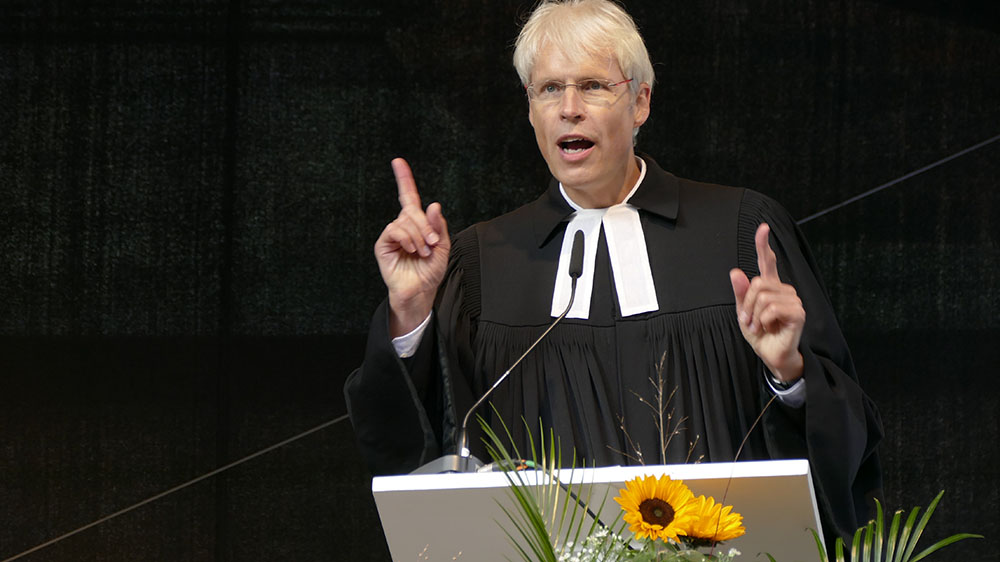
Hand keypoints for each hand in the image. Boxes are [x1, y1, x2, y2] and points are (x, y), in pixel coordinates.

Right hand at [375, 158, 450, 336]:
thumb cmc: (430, 271)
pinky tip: (411, 249)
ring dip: (418, 235)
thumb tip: (433, 204)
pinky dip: (406, 238)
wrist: (420, 291)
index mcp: (417, 224)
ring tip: (422, 251)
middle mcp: (403, 226)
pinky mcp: (383, 245)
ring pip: (404, 220)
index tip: (398, 161)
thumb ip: (438, 226)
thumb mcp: (442, 246)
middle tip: (432, 242)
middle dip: (425, 224)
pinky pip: (394, 230)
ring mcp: (392, 235)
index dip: (404, 178)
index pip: (409, 196)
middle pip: (412, 209)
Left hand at [729, 223, 804, 382]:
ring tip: (760, 326)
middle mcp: (783, 289)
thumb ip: (740, 294)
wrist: (771, 355)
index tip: (763, 228)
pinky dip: (763, 320)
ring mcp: (793, 299)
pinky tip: (769, 328)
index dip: (764, 244)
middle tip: (749, 320)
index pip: (767, 262)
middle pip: (757, 283)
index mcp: (770, 287)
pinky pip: (772, 308)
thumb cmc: (760, 334)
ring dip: (754, 315)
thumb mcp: (743, 313)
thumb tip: (735, 272)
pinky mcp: (798, 312)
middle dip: (746, 304)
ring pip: (763, 296)